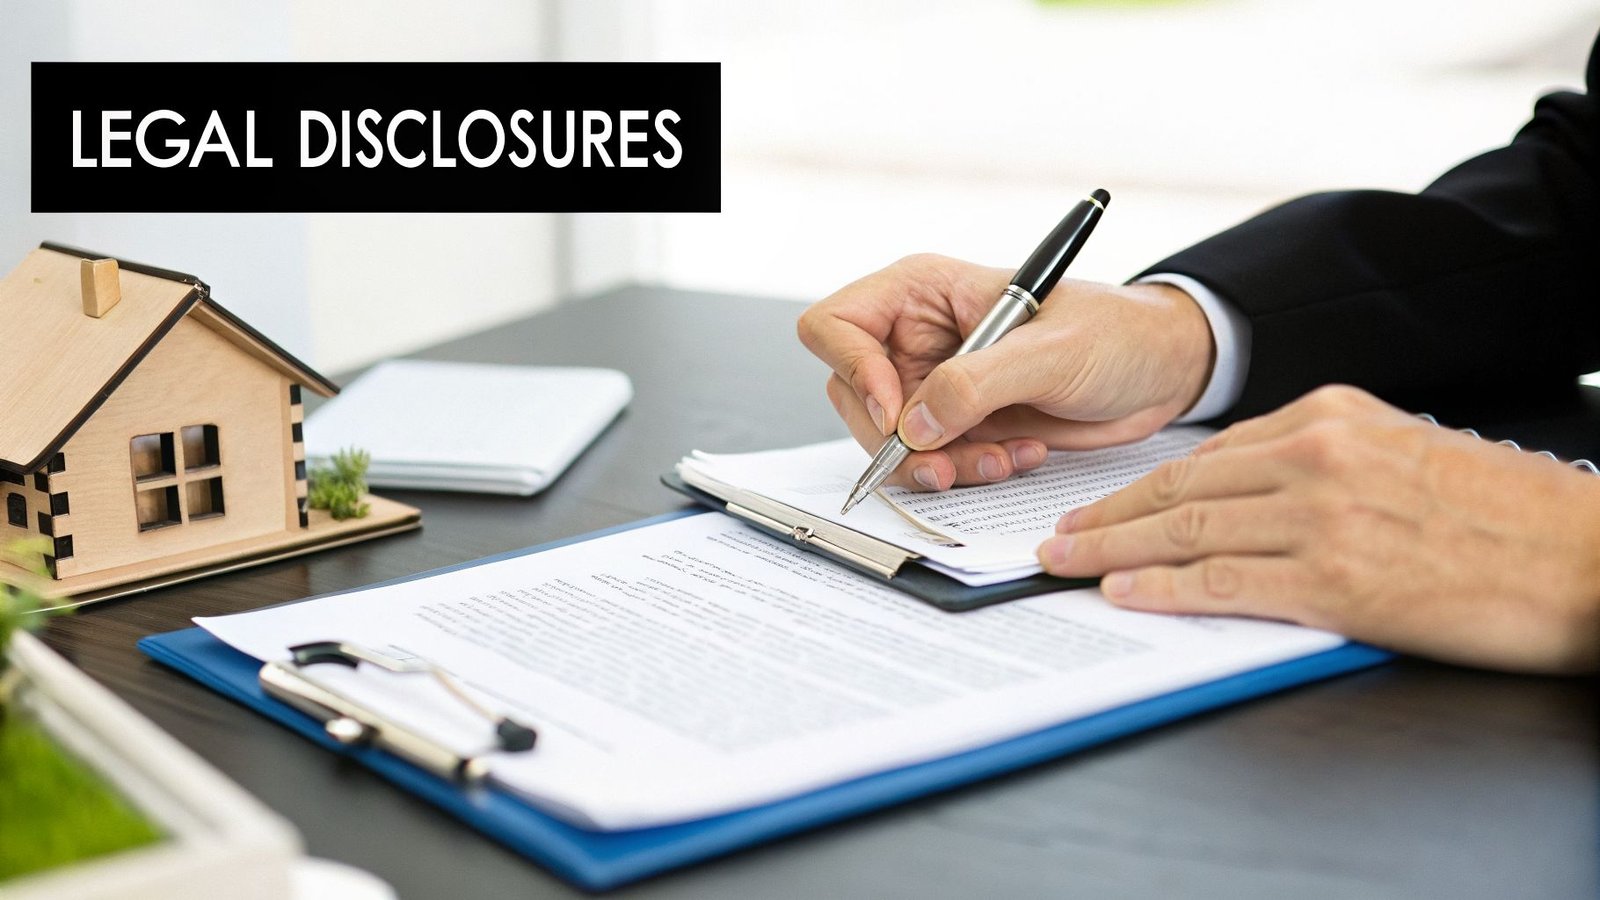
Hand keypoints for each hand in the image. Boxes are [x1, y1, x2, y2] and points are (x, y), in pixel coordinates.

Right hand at [797, 254, 1214, 489]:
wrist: (1162, 372)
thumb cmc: (1117, 333)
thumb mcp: (1051, 352)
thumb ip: (976, 384)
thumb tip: (911, 427)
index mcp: (922, 292)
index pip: (836, 325)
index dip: (854, 372)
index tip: (898, 414)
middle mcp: (916, 336)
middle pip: (853, 396)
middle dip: (898, 441)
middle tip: (946, 465)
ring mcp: (933, 383)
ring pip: (890, 440)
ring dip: (940, 463)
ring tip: (1002, 458)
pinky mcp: (958, 424)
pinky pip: (931, 462)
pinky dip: (967, 471)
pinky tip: (1018, 455)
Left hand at [1038, 385, 1599, 673]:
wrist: (1587, 556)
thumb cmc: (1503, 513)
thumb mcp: (1405, 449)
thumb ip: (1323, 458)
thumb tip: (1245, 487)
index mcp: (1332, 415)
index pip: (1208, 455)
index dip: (1141, 487)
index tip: (1101, 506)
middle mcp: (1318, 455)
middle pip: (1180, 489)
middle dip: (1106, 517)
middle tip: (1055, 539)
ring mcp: (1324, 517)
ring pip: (1187, 532)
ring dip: (1111, 551)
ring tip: (1066, 566)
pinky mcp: (1337, 580)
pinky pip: (1224, 583)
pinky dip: (1163, 589)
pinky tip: (1123, 594)